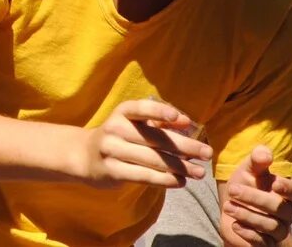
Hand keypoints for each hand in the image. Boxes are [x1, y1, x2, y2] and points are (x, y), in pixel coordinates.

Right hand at [79, 97, 211, 188]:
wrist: (85, 156)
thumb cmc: (118, 136)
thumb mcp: (134, 124)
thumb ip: (159, 122)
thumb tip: (186, 122)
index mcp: (122, 112)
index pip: (141, 109)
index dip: (159, 112)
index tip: (178, 118)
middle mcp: (115, 128)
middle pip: (155, 139)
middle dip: (185, 146)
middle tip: (207, 153)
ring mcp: (112, 150)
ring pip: (153, 160)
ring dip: (180, 167)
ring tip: (199, 172)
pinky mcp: (113, 171)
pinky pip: (144, 176)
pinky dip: (165, 179)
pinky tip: (181, 181)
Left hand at [220, 146, 291, 245]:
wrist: (231, 207)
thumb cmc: (245, 185)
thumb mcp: (248, 170)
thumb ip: (256, 161)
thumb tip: (265, 153)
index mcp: (284, 192)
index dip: (288, 188)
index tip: (275, 183)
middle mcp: (286, 212)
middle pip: (279, 208)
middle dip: (255, 198)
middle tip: (233, 190)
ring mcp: (278, 229)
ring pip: (271, 226)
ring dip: (247, 215)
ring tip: (228, 206)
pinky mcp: (267, 243)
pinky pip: (263, 242)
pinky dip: (249, 234)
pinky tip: (235, 225)